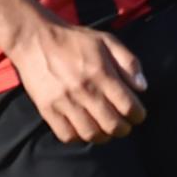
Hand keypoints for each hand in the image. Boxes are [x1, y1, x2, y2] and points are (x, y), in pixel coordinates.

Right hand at [6, 16, 147, 144]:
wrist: (34, 39)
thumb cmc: (74, 40)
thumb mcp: (107, 41)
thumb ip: (129, 62)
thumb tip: (142, 87)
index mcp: (102, 73)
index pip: (128, 106)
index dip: (138, 115)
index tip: (138, 115)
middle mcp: (84, 90)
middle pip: (112, 125)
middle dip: (124, 129)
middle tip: (124, 125)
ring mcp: (64, 102)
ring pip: (91, 133)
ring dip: (104, 136)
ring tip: (106, 129)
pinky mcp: (47, 109)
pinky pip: (67, 135)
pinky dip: (79, 137)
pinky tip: (84, 128)